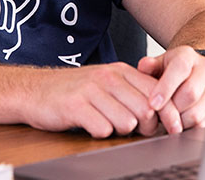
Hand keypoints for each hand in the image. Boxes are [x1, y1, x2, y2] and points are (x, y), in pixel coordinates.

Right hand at [20, 62, 160, 137]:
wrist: (34, 90)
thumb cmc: (74, 90)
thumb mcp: (106, 83)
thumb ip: (131, 92)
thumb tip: (161, 114)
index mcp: (119, 71)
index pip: (157, 93)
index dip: (167, 114)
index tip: (170, 129)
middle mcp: (107, 77)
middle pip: (145, 110)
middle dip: (144, 127)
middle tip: (131, 130)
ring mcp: (90, 90)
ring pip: (126, 122)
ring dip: (119, 131)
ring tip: (105, 123)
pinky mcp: (75, 106)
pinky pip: (102, 130)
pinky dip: (99, 133)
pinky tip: (90, 125)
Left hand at [138, 46, 204, 132]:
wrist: (193, 72)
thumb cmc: (172, 70)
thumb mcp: (159, 64)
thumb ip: (149, 65)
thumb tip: (143, 66)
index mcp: (188, 56)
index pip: (180, 69)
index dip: (165, 88)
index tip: (153, 104)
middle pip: (190, 94)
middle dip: (172, 108)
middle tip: (159, 113)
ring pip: (197, 112)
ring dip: (180, 120)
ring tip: (170, 117)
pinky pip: (204, 124)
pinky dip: (190, 128)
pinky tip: (181, 122)